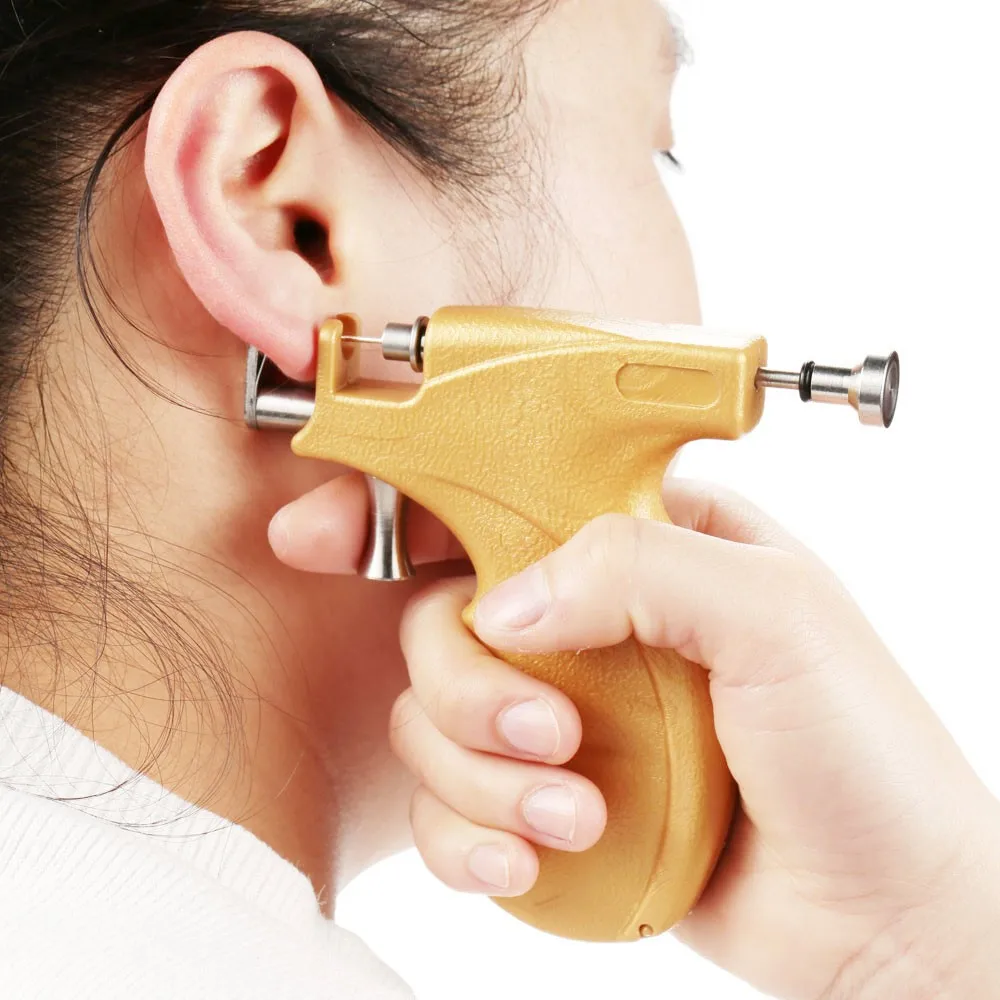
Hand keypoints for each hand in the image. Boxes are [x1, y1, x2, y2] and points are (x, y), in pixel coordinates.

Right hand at [272, 474, 999, 999]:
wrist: (883, 915)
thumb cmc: (863, 757)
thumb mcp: (778, 618)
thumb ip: (639, 569)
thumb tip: (505, 605)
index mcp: (642, 546)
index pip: (502, 496)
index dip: (406, 504)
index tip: (325, 536)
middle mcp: (591, 624)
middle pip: (441, 619)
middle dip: (468, 687)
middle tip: (548, 733)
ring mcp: (565, 714)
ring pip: (434, 720)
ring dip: (482, 777)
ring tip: (576, 812)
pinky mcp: (548, 797)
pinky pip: (452, 805)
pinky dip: (468, 836)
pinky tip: (529, 857)